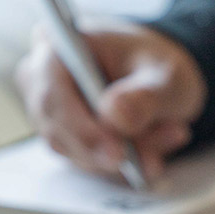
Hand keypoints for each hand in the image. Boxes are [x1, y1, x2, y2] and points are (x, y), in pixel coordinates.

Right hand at [15, 22, 206, 179]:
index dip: (81, 129)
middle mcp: (42, 81)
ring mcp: (51, 115)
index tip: (117, 154)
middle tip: (151, 162)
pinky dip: (129, 164)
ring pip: (78, 153)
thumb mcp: (167, 76)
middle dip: (109, 151)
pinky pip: (94, 165)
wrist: (162, 81)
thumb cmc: (158, 69)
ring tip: (172, 134)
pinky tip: (160, 147)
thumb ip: (146, 95)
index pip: (51, 94)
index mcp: (58, 48)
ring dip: (127, 156)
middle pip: (59, 131)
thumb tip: (115, 116)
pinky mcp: (68, 142)